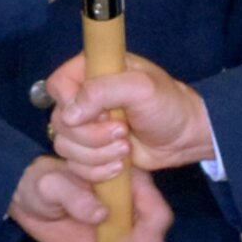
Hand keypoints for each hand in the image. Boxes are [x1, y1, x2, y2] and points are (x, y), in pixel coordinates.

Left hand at [7, 157, 172, 241]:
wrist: (35, 202)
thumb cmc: (43, 184)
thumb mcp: (51, 185)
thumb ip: (74, 195)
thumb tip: (102, 214)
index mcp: (125, 181)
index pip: (155, 209)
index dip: (145, 237)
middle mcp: (135, 202)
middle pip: (156, 239)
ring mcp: (131, 226)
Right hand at [47, 51, 214, 175]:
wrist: (184, 137)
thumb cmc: (167, 104)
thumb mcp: (140, 88)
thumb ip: (102, 92)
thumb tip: (69, 114)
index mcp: (92, 70)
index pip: (58, 85)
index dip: (70, 104)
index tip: (100, 114)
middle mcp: (84, 97)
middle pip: (59, 121)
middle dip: (91, 135)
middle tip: (123, 132)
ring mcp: (86, 126)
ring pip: (64, 146)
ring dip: (97, 155)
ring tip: (126, 148)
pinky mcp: (91, 152)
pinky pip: (75, 166)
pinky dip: (97, 171)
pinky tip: (120, 164)